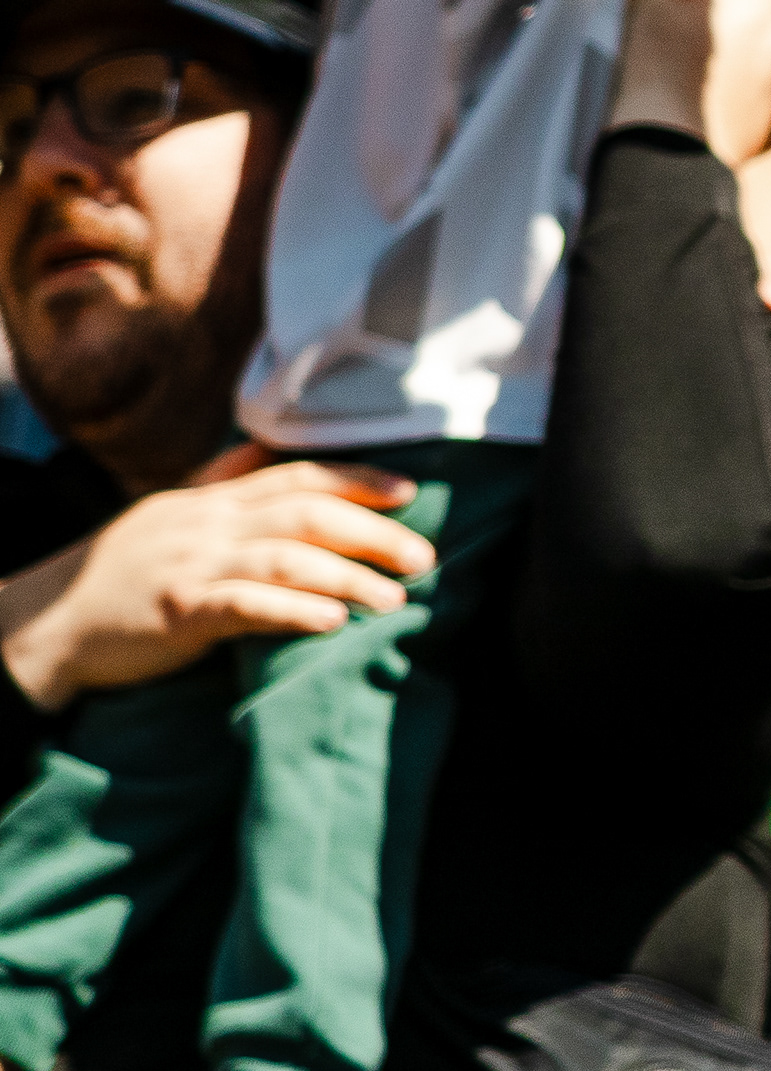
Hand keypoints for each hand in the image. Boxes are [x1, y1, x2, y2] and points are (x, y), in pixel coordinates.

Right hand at [0, 450, 435, 709]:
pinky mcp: (175, 610)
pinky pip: (242, 605)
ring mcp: (189, 564)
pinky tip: (331, 622)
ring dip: (347, 578)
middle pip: (304, 513)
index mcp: (210, 500)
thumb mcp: (171, 515)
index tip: (411, 493)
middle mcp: (205, 524)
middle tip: (424, 555)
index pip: (295, 475)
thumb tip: (266, 447)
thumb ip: (222, 481)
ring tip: (393, 599)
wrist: (46, 623)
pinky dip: (292, 611)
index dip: (357, 479)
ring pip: (284, 558)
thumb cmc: (120, 573)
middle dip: (371, 531)